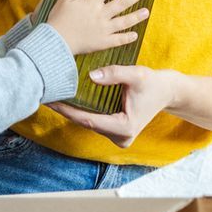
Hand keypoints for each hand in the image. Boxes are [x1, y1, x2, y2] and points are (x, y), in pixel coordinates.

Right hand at [46, 0, 149, 56]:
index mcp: (92, 2)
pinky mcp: (102, 42)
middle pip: (120, 3)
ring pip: (123, 22)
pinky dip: (127, 38)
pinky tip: (135, 35)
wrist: (56, 41)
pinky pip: (117, 40)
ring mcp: (103, 30)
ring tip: (146, 12)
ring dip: (136, 16)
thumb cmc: (59, 18)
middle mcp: (100, 15)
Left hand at [49, 65, 180, 148]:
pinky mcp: (115, 132)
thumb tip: (91, 76)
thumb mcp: (136, 75)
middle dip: (66, 110)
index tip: (52, 101)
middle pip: (86, 123)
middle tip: (45, 95)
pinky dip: (81, 111)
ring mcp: (118, 137)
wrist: (166, 91)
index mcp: (125, 128)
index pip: (89, 120)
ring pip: (88, 123)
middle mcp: (121, 137)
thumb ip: (115, 74)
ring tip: (51, 96)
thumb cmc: (152, 82)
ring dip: (71, 111)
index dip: (68, 110)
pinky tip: (66, 100)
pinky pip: (94, 122)